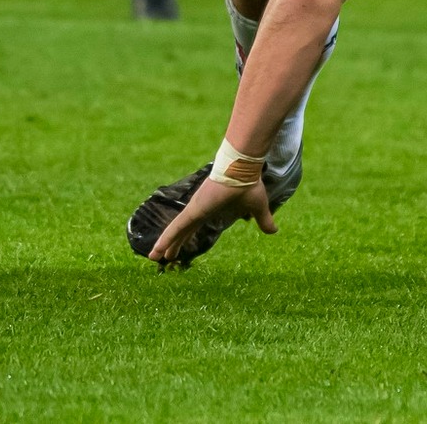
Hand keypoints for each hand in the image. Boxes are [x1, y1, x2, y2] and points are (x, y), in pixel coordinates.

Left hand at [148, 175, 274, 265]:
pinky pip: (176, 228)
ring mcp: (194, 210)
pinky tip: (157, 250)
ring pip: (175, 231)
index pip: (193, 228)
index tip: (178, 250)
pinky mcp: (193, 210)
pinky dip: (166, 239)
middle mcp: (198, 210)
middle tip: (164, 257)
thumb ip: (263, 220)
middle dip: (173, 244)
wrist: (243, 169)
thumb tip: (274, 231)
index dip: (185, 239)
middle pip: (181, 231)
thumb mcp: (258, 207)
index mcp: (210, 210)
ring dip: (164, 244)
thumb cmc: (249, 184)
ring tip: (153, 258)